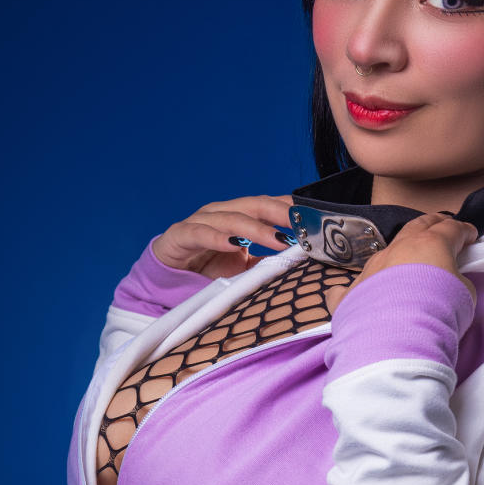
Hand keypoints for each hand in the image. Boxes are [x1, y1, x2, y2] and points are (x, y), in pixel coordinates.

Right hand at [151, 193, 295, 279]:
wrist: (169, 278)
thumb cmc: (208, 269)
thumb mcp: (245, 269)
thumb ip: (267, 263)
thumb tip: (299, 264)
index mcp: (238, 216)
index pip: (269, 207)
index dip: (290, 209)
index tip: (314, 218)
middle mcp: (221, 213)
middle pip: (255, 205)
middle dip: (280, 213)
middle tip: (302, 224)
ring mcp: (200, 221)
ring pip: (232, 218)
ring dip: (257, 228)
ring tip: (279, 239)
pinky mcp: (181, 234)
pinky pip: (201, 233)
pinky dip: (217, 237)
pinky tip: (234, 244)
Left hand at [323, 212, 478, 314]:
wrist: (397, 337)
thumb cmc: (437, 313)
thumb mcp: (465, 295)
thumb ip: (458, 280)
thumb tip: (448, 282)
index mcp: (429, 245)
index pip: (451, 229)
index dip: (463, 230)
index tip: (470, 234)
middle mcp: (397, 251)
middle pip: (417, 227)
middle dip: (432, 223)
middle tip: (442, 224)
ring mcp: (372, 270)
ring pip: (385, 250)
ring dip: (399, 250)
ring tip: (407, 254)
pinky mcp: (352, 293)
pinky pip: (349, 287)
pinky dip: (355, 287)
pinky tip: (347, 292)